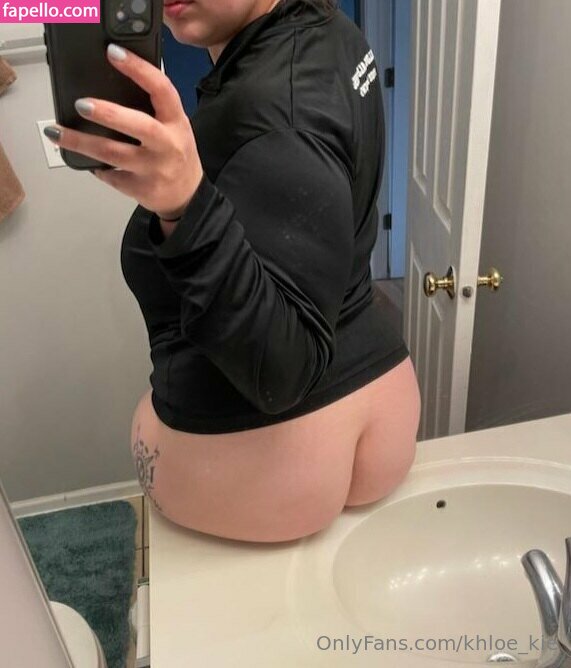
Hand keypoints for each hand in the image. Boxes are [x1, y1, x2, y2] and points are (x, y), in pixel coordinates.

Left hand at [44, 43, 203, 219]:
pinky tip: (87, 161)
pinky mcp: (141, 189)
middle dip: (108, 114)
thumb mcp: (174, 127)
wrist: (187, 196)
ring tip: (56, 132)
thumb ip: (153, 108)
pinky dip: (96, 167)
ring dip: (82, 142)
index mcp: (176, 122)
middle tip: (81, 104)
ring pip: (113, 154)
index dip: (138, 69)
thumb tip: (110, 84)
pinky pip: (111, 176)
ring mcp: (154, 169)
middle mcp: (167, 145)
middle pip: (138, 126)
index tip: (113, 52)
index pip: (161, 89)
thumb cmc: (176, 153)